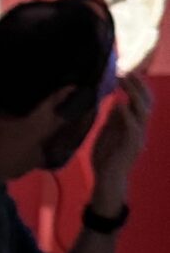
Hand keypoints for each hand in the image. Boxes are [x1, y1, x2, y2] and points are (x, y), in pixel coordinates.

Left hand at [91, 71, 152, 204]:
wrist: (107, 180)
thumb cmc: (106, 158)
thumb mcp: (107, 134)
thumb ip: (113, 119)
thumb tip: (116, 102)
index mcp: (134, 125)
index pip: (141, 101)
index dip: (136, 87)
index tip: (125, 73)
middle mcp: (140, 129)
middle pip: (147, 102)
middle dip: (139, 86)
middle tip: (127, 72)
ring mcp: (137, 137)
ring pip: (143, 111)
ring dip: (134, 94)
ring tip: (125, 81)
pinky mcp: (131, 145)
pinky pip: (132, 126)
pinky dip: (127, 113)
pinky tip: (119, 103)